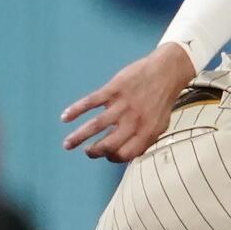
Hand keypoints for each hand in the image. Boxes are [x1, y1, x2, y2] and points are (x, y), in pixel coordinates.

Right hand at [60, 43, 195, 161]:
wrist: (166, 72)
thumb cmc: (161, 101)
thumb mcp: (160, 125)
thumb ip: (144, 140)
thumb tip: (126, 154)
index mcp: (146, 133)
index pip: (125, 154)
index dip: (113, 157)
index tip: (106, 155)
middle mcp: (133, 122)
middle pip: (107, 144)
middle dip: (94, 152)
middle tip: (86, 152)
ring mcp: (122, 105)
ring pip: (95, 125)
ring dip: (78, 137)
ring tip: (67, 145)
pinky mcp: (113, 89)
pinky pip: (91, 102)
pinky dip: (76, 110)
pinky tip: (65, 117)